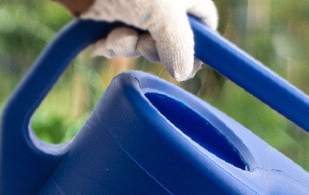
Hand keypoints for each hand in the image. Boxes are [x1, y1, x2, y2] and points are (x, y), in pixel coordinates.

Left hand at [82, 0, 217, 81]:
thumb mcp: (163, 13)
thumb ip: (180, 46)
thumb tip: (183, 74)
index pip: (206, 23)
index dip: (200, 46)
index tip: (185, 63)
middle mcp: (162, 1)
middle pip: (173, 39)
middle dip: (154, 49)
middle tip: (140, 43)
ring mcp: (135, 6)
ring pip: (144, 42)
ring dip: (129, 48)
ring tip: (114, 38)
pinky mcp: (110, 11)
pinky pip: (120, 39)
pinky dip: (112, 45)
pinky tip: (102, 42)